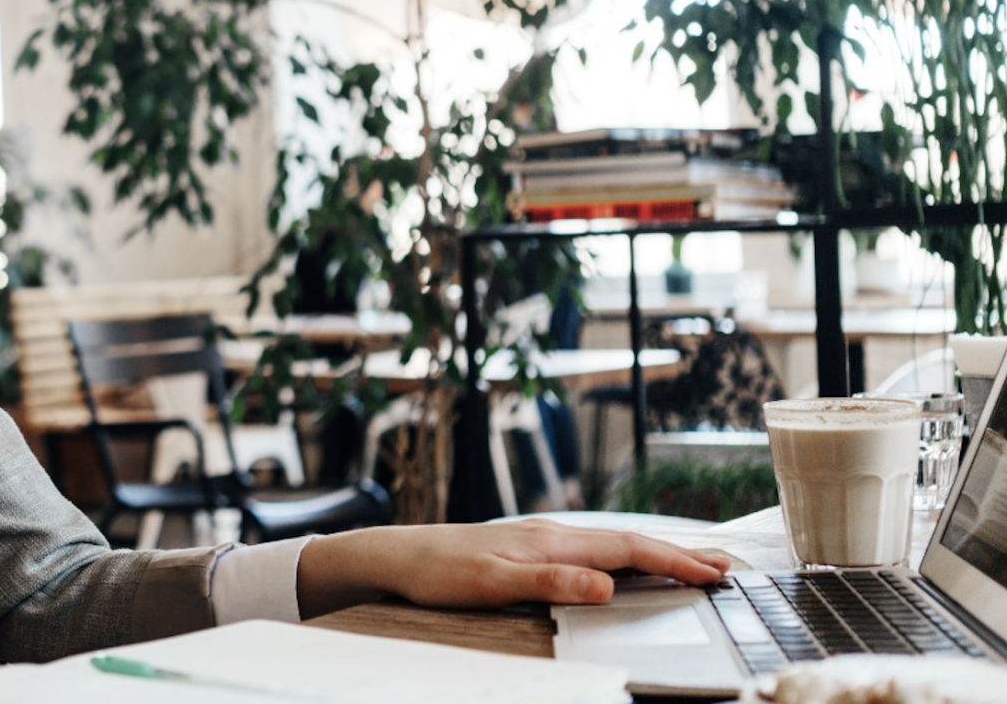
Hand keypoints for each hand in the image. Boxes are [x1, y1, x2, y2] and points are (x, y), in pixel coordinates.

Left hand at [298, 518, 730, 614]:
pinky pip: (592, 550)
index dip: (675, 561)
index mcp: (551, 539)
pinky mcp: (527, 547)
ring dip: (655, 553)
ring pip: (612, 544)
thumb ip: (550, 582)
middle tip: (725, 566)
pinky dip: (624, 557)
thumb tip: (607, 584)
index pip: (628, 549)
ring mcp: (540, 538)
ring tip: (690, 562)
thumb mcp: (491, 582)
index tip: (715, 574)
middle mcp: (551, 533)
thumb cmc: (436, 573)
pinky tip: (627, 565)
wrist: (392, 556)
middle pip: (629, 542)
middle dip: (679, 553)